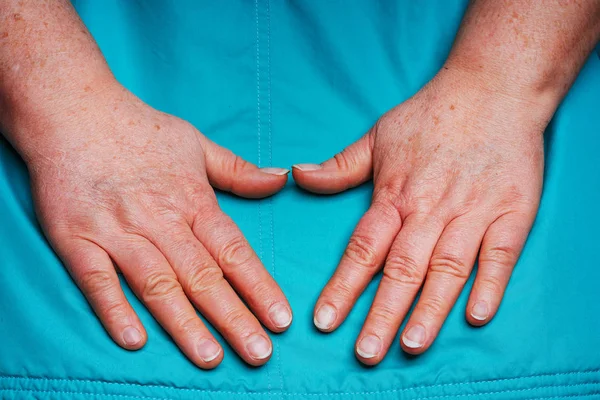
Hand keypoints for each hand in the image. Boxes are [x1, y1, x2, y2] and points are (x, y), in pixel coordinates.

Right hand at [28, 83, 291, 367]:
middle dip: (233, 317)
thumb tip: (281, 179)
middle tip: (259, 353)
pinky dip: (114, 308)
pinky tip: (135, 340)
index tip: (281, 319)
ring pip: (157, 283)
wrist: (74, 110)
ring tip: (210, 356)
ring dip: (185, 323)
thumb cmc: (141, 129)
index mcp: (193, 199)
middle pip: (203, 275)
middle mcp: (160, 219)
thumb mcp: (198, 143)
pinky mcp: (77, 238)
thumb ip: (239, 171)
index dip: (259, 287)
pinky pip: (97, 278)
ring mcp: (117, 229)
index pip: (234, 251)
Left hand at [293, 69, 546, 363]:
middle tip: (366, 352)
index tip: (325, 320)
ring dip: (430, 308)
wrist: (492, 88)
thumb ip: (339, 166)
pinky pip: (501, 253)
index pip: (363, 248)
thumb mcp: (377, 135)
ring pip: (448, 267)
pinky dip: (490, 283)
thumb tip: (298, 176)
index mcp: (396, 194)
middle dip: (382, 313)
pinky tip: (476, 314)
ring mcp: (473, 210)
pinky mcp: (511, 211)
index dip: (342, 286)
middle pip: (402, 268)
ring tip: (411, 344)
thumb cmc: (431, 114)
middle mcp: (432, 208)